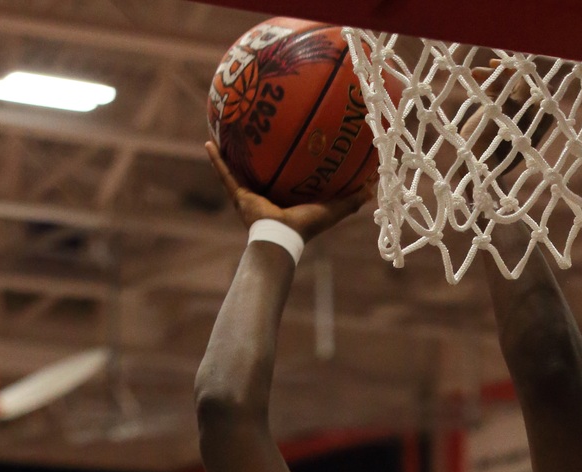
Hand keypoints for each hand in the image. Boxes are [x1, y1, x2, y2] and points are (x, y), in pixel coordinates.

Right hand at [205, 142, 370, 244]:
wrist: (281, 238)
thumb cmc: (306, 226)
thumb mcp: (332, 208)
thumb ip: (352, 198)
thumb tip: (372, 185)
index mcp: (288, 194)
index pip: (290, 172)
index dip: (292, 156)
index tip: (295, 137)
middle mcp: (267, 192)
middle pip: (263, 165)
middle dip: (259, 148)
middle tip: (258, 123)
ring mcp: (251, 193)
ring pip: (240, 166)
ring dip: (233, 150)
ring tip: (228, 126)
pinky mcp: (239, 194)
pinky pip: (225, 173)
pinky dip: (216, 160)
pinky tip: (209, 142)